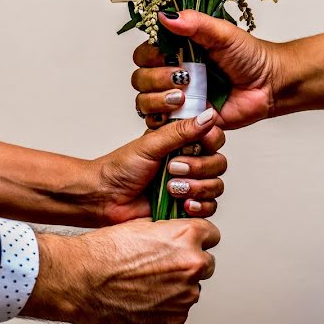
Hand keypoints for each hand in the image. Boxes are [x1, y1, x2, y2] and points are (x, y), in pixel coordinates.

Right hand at [22, 218, 219, 323]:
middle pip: (206, 262)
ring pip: (192, 287)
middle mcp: (191, 265)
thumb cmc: (103, 253)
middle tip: (163, 264)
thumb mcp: (140, 226)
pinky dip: (166, 304)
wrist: (80, 282)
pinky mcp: (175, 318)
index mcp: (185, 237)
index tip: (189, 242)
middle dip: (189, 262)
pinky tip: (144, 297)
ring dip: (177, 285)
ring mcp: (184, 294)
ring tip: (146, 282)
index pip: (211, 234)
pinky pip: (179, 309)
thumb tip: (179, 236)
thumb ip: (169, 232)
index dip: (198, 237)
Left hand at [90, 110, 225, 223]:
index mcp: (182, 142)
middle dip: (198, 168)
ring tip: (171, 188)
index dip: (209, 143)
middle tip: (172, 169)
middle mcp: (190, 161)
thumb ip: (181, 131)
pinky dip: (199, 206)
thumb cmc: (121, 168)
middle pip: (218, 164)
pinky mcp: (187, 206)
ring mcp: (190, 185)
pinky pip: (209, 207)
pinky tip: (183, 204)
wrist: (104, 198)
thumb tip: (208, 115)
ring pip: (216, 186)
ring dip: (196, 188)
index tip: (192, 146)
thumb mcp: (151, 145)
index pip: (214, 138)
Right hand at [132, 10, 283, 129]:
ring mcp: (177, 99)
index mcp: (176, 51)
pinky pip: (161, 125)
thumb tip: (165, 16)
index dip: (150, 57)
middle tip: (183, 78)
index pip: (143, 54)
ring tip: (184, 98)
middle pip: (140, 80)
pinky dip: (167, 120)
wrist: (269, 85)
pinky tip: (186, 112)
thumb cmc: (249, 56)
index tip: (171, 56)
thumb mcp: (223, 34)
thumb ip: (195, 24)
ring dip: (160, 100)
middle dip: (156, 80)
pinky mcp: (185, 120)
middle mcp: (171, 74)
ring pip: (145, 103)